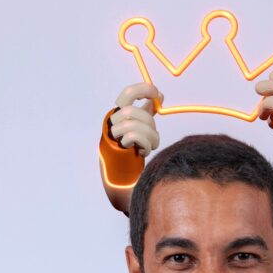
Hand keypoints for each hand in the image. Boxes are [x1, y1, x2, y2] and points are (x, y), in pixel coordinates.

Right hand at [99, 82, 162, 214]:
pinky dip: (143, 145)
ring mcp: (113, 135)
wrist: (122, 183)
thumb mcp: (141, 131)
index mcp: (121, 115)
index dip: (144, 90)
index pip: (128, 94)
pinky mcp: (114, 148)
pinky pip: (132, 136)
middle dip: (148, 124)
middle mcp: (114, 123)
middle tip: (151, 136)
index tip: (158, 95)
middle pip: (133, 111)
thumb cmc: (132, 154)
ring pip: (134, 124)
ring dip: (148, 137)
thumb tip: (159, 98)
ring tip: (147, 148)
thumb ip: (147, 115)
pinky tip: (141, 153)